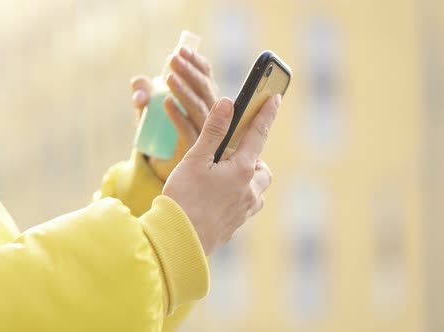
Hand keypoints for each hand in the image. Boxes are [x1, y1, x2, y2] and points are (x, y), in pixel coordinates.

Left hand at [131, 47, 217, 181]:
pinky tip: (166, 103)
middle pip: (205, 89)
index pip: (207, 76)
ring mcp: (205, 134)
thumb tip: (139, 86)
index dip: (197, 62)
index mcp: (205, 101)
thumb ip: (144, 94)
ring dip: (184, 91)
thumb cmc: (160, 133)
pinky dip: (177, 115)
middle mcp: (211, 115)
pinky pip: (187, 130)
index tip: (183, 49)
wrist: (163, 168)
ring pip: (198, 108)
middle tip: (173, 59)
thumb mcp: (149, 110)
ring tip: (169, 77)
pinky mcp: (194, 149)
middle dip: (189, 72)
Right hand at [163, 95, 280, 255]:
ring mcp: (245, 211)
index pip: (258, 134)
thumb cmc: (183, 198)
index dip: (266, 114)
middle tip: (229, 154)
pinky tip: (215, 199)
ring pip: (256, 189)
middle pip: (262, 167)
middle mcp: (250, 191)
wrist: (177, 241)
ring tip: (221, 178)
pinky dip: (237, 196)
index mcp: (242, 170)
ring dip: (246, 179)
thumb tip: (228, 104)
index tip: (275, 97)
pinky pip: (245, 206)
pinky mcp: (236, 225)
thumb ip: (213, 131)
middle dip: (252, 158)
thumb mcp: (195, 160)